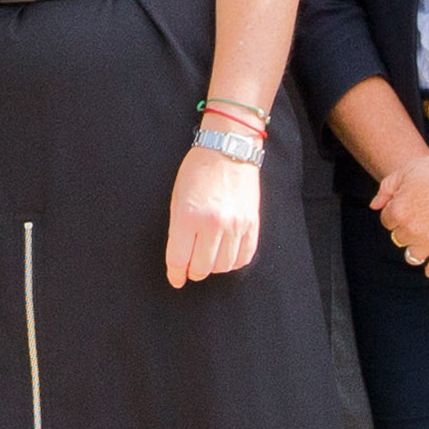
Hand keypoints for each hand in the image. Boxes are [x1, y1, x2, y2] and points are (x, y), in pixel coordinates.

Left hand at [163, 144, 263, 288]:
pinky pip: (244, 257)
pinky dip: (233, 262)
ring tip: (209, 258)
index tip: (176, 279)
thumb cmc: (197, 171)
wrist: (228, 150)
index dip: (176, 274)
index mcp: (188, 216)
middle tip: (191, 267)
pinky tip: (226, 255)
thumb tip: (180, 260)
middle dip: (194, 271)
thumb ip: (178, 231)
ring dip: (213, 267)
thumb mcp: (177, 198)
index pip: (179, 259)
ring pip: (223, 266)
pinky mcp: (252, 224)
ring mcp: (235, 225)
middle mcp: (213, 224)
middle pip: (202, 268)